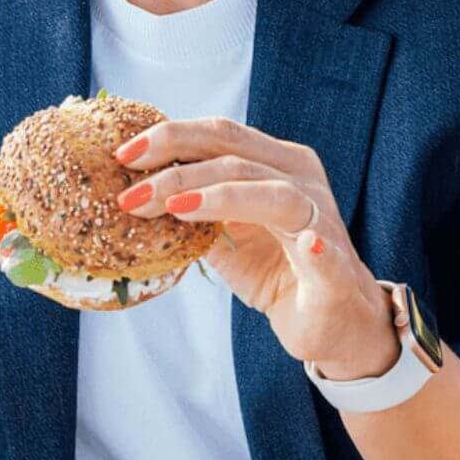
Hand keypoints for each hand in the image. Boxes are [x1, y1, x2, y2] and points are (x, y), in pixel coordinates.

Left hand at [113, 117, 399, 380]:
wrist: (330, 323)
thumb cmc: (275, 268)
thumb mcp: (223, 233)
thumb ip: (191, 207)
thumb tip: (132, 192)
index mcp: (275, 163)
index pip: (219, 135)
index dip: (170, 137)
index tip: (122, 154)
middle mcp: (301, 181)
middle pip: (235, 156)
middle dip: (177, 169)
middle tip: (132, 192)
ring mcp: (321, 222)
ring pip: (273, 194)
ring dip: (220, 197)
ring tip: (175, 208)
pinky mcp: (337, 271)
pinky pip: (327, 253)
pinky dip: (316, 248)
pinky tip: (307, 245)